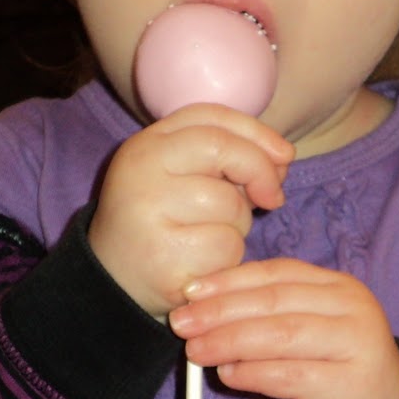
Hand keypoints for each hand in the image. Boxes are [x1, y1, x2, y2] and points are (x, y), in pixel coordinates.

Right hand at [88, 105, 292, 319]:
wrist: (114, 281)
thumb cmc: (162, 223)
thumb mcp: (182, 177)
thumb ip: (226, 158)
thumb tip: (283, 157)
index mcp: (146, 145)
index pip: (210, 117)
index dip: (256, 132)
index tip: (284, 155)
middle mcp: (141, 172)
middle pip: (223, 150)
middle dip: (260, 173)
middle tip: (271, 198)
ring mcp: (148, 213)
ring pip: (230, 204)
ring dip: (238, 225)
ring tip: (208, 237)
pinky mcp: (164, 256)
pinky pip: (226, 245)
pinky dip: (227, 258)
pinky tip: (203, 264)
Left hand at [169, 257, 398, 398]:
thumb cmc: (332, 374)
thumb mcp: (306, 336)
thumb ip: (268, 318)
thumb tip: (203, 311)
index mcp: (339, 288)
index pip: (277, 274)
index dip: (230, 281)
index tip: (189, 292)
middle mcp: (354, 310)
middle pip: (276, 302)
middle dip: (222, 312)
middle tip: (182, 324)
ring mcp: (359, 348)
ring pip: (283, 335)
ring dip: (232, 342)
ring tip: (197, 352)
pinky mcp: (353, 388)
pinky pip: (292, 377)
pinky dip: (254, 374)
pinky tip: (229, 376)